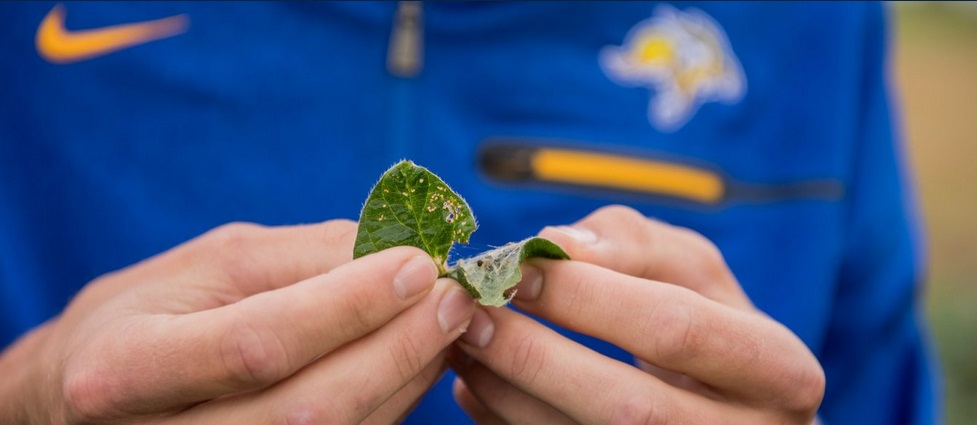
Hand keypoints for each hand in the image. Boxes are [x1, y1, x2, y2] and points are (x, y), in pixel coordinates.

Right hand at [0, 220, 474, 423]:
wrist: (91, 391)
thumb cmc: (149, 315)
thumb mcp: (206, 265)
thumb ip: (301, 260)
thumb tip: (400, 249)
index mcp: (127, 367)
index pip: (259, 345)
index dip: (348, 307)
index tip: (420, 266)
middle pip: (309, 409)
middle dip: (398, 348)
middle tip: (456, 297)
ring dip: (408, 376)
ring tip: (446, 320)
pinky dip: (393, 401)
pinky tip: (417, 358)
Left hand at [449, 205, 823, 423]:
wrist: (731, 407)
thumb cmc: (706, 322)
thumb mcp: (693, 271)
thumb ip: (633, 244)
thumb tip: (557, 244)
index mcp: (778, 368)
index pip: (675, 327)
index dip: (588, 296)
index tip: (517, 267)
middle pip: (631, 407)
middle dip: (539, 356)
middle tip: (475, 314)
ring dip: (511, 395)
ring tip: (462, 344)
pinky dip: (509, 424)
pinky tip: (475, 386)